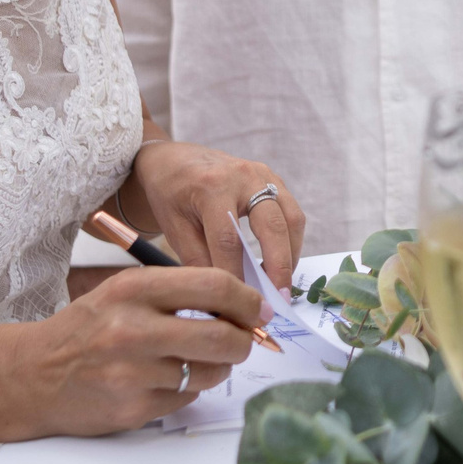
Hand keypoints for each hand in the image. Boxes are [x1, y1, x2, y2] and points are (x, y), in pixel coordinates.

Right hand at [9, 265, 263, 437]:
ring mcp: (132, 373)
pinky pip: (187, 398)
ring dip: (216, 367)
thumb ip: (179, 293)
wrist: (32, 376)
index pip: (214, 285)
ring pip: (210, 372)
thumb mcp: (124, 292)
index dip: (247, 300)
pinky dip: (186, 390)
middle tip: (244, 341)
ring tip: (194, 360)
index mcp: (133, 289)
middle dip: (244, 340)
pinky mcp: (133, 409)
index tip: (259, 310)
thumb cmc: (86, 330)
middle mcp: (132, 329)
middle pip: (221, 335)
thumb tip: (243, 306)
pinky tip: (162, 381)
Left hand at [135, 142, 304, 292]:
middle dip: (279, 267)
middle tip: (278, 299)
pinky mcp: (274, 179)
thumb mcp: (174, 228)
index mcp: (211, 187)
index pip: (229, 240)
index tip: (238, 303)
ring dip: (291, 255)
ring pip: (291, 219)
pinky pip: (292, 213)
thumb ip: (198, 260)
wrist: (174, 160)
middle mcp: (243, 176)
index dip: (236, 275)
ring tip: (282, 285)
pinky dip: (291, 241)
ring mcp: (263, 175)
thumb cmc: (170, 195)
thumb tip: (223, 296)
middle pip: (272, 226)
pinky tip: (280, 263)